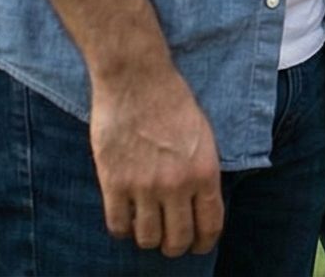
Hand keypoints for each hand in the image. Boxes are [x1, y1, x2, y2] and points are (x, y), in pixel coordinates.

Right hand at [90, 64, 224, 256]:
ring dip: (148, 239)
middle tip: (169, 241)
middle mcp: (177, 185)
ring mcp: (144, 185)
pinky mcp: (114, 182)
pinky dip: (122, 228)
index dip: (203, 243)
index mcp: (204, 173)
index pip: (210, 227)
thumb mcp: (203, 137)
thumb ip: (202, 174)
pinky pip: (117, 225)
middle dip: (175, 246)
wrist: (136, 79)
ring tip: (146, 228)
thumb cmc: (172, 101)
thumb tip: (199, 207)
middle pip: (178, 240)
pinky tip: (125, 218)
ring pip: (147, 238)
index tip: (197, 246)